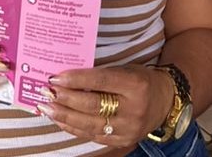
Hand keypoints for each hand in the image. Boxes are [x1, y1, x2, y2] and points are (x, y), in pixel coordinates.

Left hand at [42, 65, 173, 146]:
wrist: (165, 101)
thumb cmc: (141, 80)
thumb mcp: (127, 71)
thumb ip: (102, 75)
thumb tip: (68, 78)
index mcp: (136, 85)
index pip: (101, 80)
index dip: (77, 79)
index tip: (56, 77)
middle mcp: (133, 109)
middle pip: (92, 105)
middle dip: (66, 99)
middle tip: (47, 92)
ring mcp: (128, 128)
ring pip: (89, 124)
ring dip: (64, 116)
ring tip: (47, 107)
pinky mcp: (123, 141)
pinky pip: (92, 135)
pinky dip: (73, 127)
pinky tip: (61, 119)